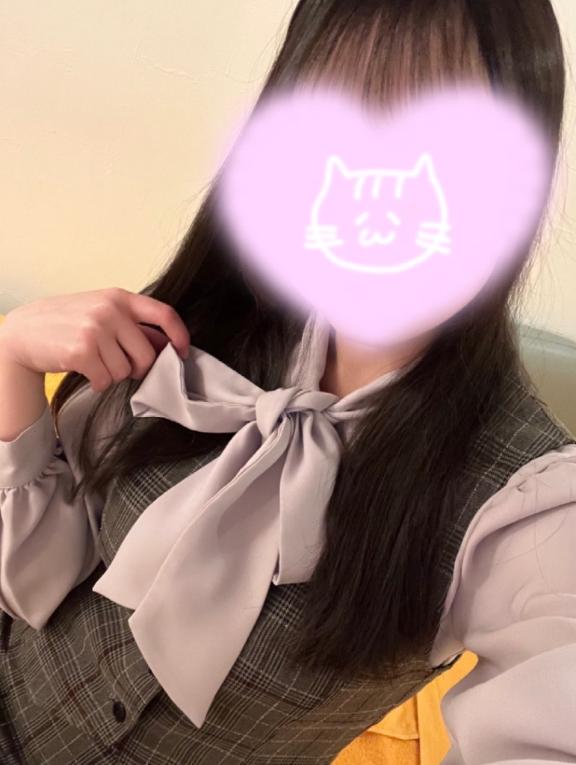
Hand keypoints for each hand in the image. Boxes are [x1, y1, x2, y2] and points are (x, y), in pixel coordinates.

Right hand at [0, 287, 189, 391]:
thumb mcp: (101, 312)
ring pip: (125, 370)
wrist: (23, 332)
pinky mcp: (81, 351)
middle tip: (119, 365)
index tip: (182, 353)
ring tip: (95, 363)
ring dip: (113, 375)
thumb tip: (168, 347)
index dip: (180, 336)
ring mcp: (95, 329)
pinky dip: (97, 383)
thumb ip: (133, 326)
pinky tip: (86, 372)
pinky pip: (106, 380)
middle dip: (138, 368)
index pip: (164, 314)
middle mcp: (110, 310)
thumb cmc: (67, 323)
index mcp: (119, 297)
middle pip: (147, 354)